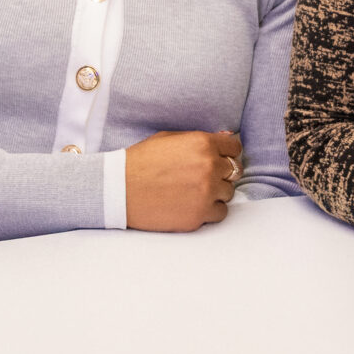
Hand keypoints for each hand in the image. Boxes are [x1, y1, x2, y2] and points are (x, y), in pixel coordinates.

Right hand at [125, 130, 242, 231]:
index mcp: (203, 144)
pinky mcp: (199, 215)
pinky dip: (210, 210)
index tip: (220, 160)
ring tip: (193, 191)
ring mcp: (206, 193)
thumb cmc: (140, 162)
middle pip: (234, 172)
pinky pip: (220, 212)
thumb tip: (227, 139)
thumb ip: (200, 139)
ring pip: (228, 193)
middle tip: (202, 177)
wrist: (119, 189)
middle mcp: (209, 167)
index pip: (235, 149)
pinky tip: (192, 204)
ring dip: (216, 192)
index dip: (227, 154)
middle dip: (221, 173)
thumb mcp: (169, 139)